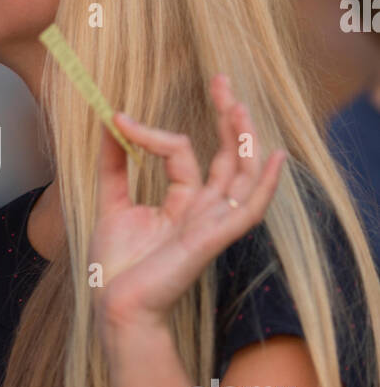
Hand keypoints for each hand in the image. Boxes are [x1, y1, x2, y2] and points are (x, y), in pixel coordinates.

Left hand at [93, 74, 287, 336]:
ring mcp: (211, 225)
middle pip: (228, 157)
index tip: (118, 118)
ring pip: (244, 177)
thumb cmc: (115, 266)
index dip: (153, 132)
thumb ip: (115, 164)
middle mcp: (203, 211)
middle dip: (227, 118)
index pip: (181, 153)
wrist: (114, 307)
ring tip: (239, 106)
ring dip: (245, 140)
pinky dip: (265, 185)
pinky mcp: (212, 240)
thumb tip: (111, 121)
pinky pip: (248, 210)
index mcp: (182, 203)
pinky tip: (275, 158)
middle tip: (222, 79)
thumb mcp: (111, 202)